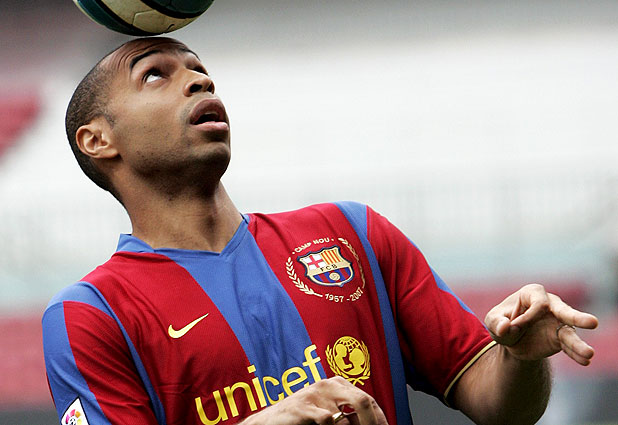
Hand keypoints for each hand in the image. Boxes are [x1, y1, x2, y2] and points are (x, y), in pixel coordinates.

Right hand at [240, 376, 387, 424]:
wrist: (271, 420)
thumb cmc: (302, 417)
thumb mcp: (328, 412)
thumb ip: (347, 414)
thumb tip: (371, 422)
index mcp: (337, 383)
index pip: (368, 399)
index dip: (380, 418)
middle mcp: (328, 385)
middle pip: (363, 401)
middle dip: (373, 422)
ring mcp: (315, 394)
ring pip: (346, 416)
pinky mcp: (304, 407)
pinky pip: (329, 420)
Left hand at [484, 284, 598, 364]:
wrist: (510, 340)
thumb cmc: (502, 322)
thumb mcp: (493, 321)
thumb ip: (497, 323)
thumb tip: (505, 328)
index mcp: (532, 293)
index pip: (538, 304)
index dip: (527, 318)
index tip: (515, 326)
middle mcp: (550, 305)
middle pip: (564, 311)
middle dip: (577, 317)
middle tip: (593, 323)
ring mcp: (558, 323)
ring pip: (570, 332)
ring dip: (578, 344)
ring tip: (589, 354)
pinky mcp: (560, 339)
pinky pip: (568, 347)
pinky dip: (575, 354)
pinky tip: (584, 361)